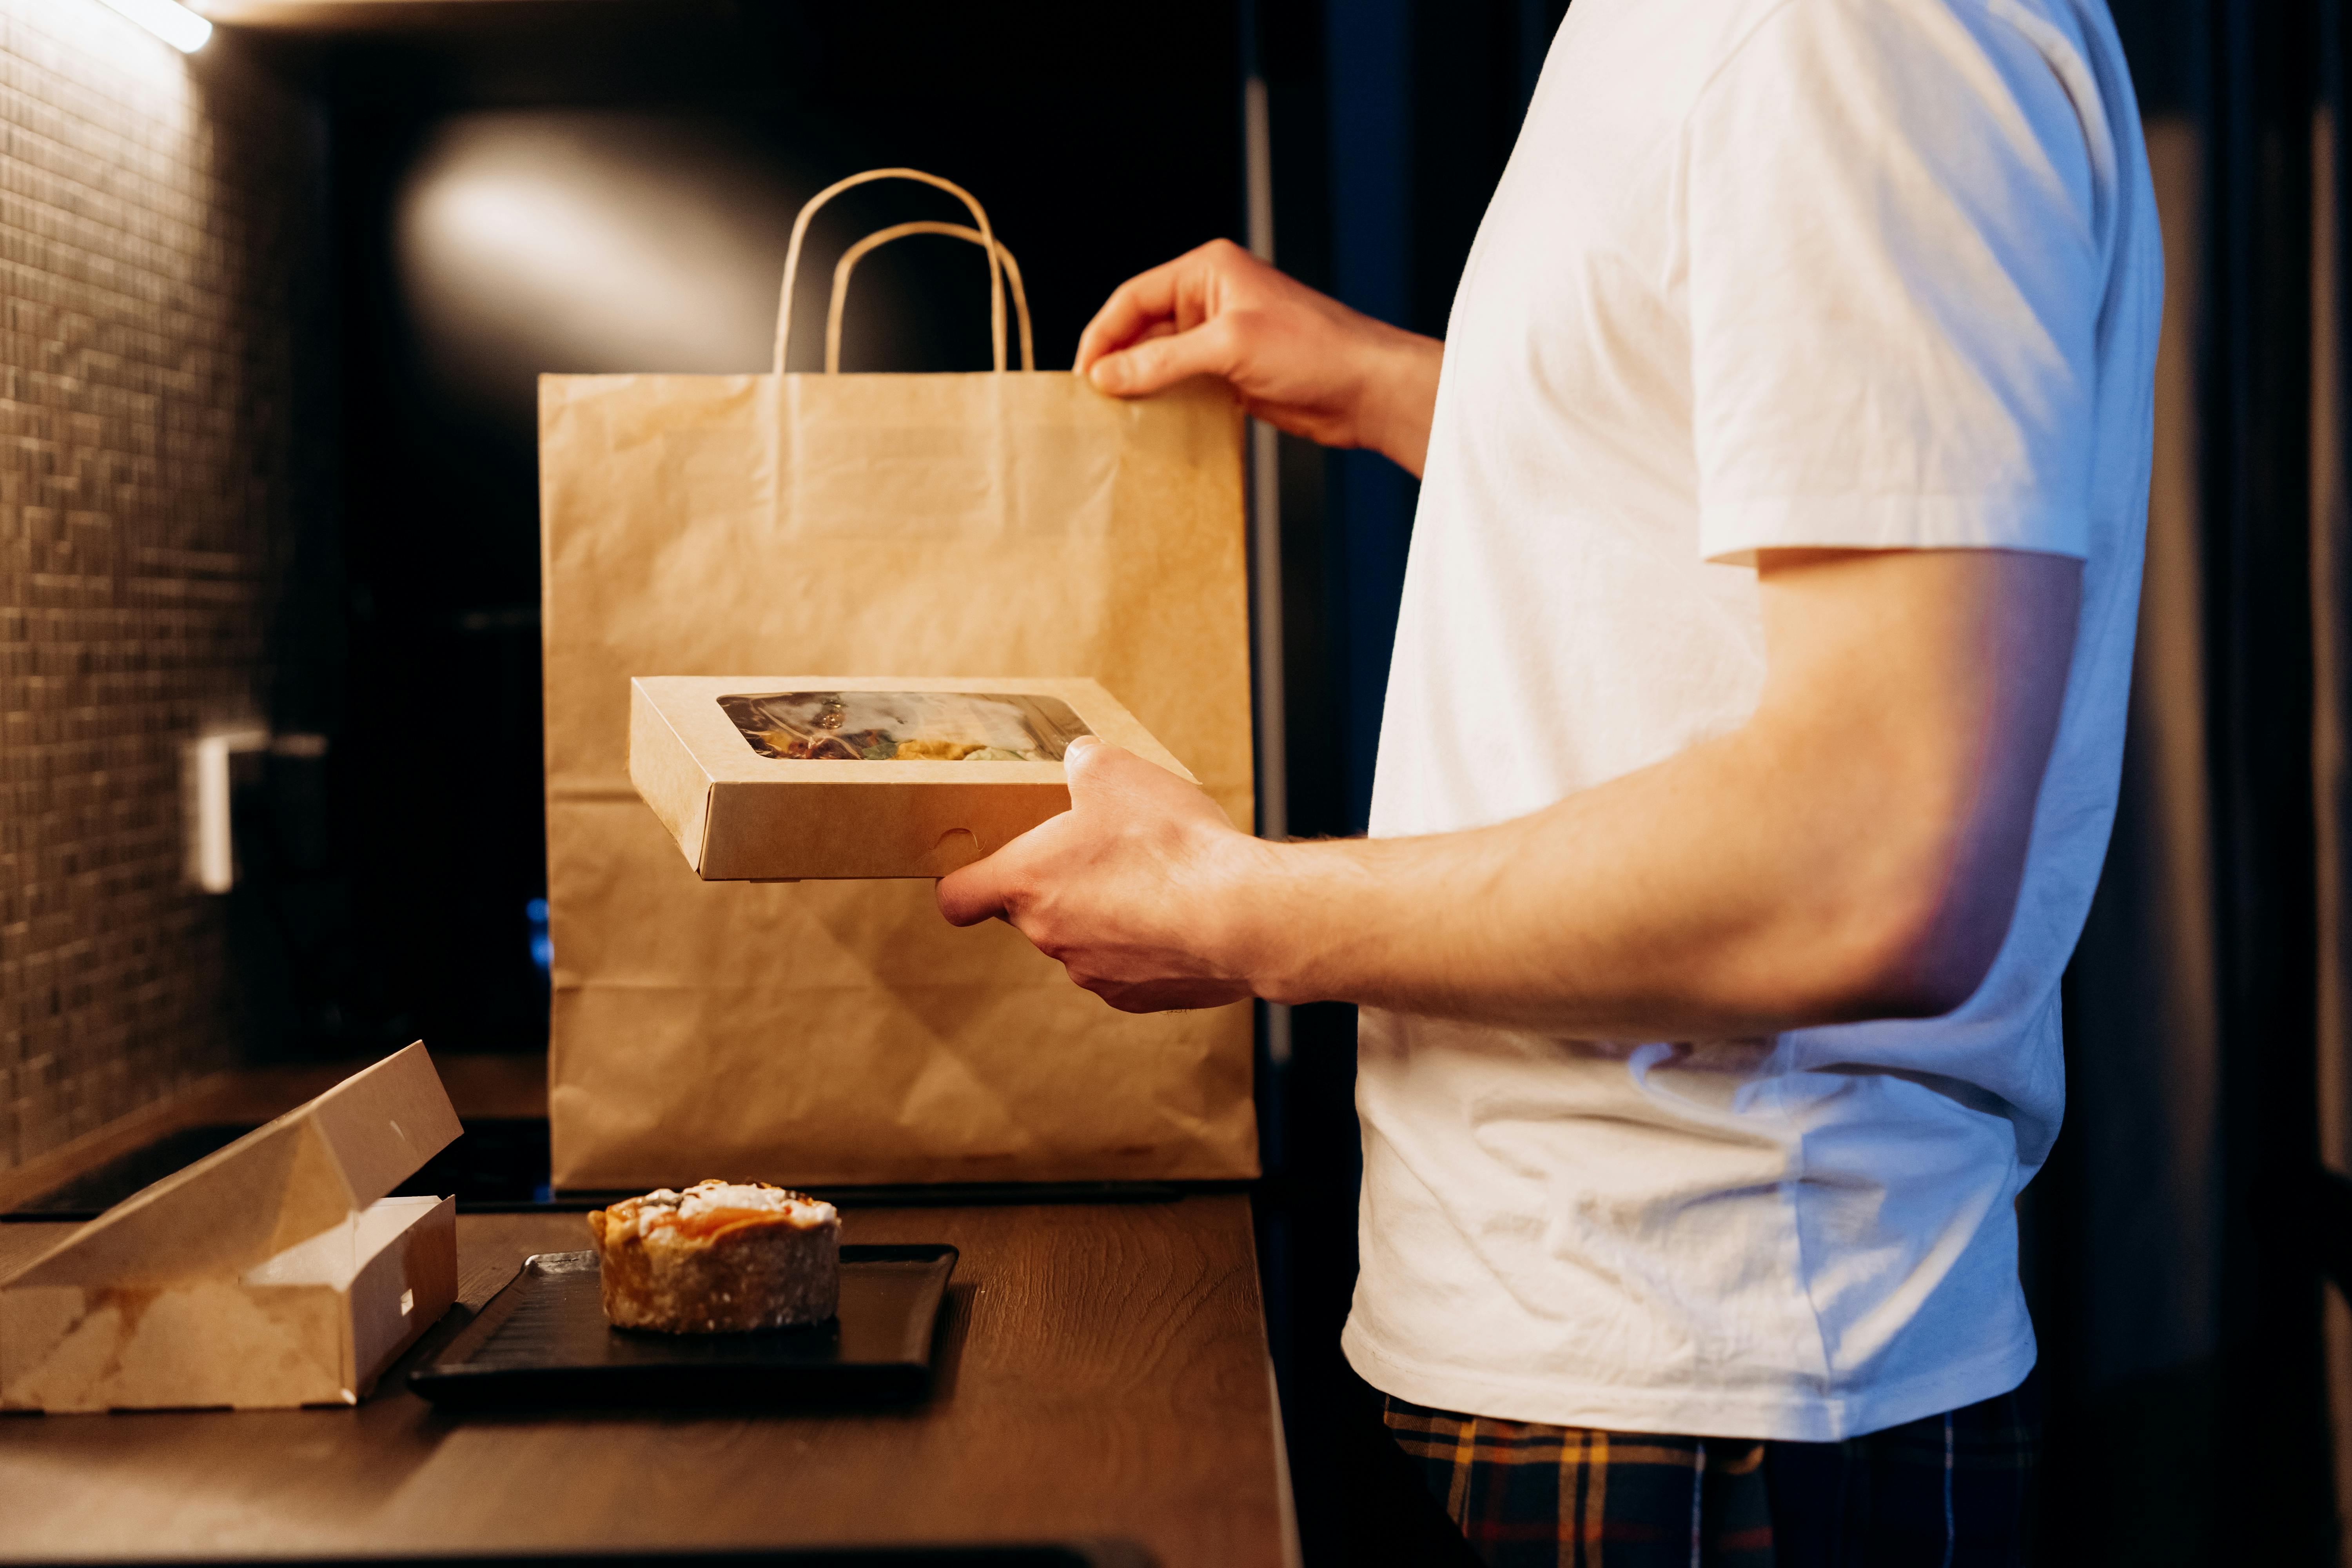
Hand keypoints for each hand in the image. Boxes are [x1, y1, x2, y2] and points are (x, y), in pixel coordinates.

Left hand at [935, 738, 1268, 1012]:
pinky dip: (1143, 943)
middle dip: (1056, 884)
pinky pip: (1127, 966)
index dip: (966, 880)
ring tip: (1152, 880)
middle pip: (1029, 912)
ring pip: (1082, 939)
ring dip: (1103, 913)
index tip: (983, 869)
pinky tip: (1178, 915)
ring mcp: (1093, 974)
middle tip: (1099, 852)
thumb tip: (1080, 760)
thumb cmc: (1171, 844)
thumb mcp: (1118, 771)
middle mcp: (1049, 937)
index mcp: (1027, 883)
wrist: (1241, 917)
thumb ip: (1084, 762)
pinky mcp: (1138, 997)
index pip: (957, 898)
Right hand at [1075, 239, 1443, 476]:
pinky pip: (1184, 388)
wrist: (1366, 389)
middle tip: (1093, 403)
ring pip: (1161, 363)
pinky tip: (1150, 427)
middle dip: (1118, 363)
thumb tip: (1108, 374)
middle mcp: (1211, 300)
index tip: (1082, 374)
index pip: (1134, 298)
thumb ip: (1163, 360)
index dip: (1103, 334)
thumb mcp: (1229, 347)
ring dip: (1140, 389)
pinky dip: (1166, 406)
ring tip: (1115, 419)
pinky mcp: (1232, 376)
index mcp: (1207, 272)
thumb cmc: (1314, 349)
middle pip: (1143, 331)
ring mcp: (1221, 340)